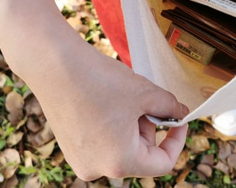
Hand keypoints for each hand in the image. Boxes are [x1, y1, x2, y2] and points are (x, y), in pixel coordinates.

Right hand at [14, 20, 188, 180]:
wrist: (55, 66)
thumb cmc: (99, 81)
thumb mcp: (145, 92)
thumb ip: (169, 107)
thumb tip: (180, 112)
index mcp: (120, 162)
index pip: (162, 163)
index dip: (176, 140)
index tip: (179, 120)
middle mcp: (97, 169)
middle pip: (139, 155)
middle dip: (148, 128)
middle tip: (145, 100)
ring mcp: (80, 160)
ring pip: (121, 147)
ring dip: (130, 126)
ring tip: (123, 98)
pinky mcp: (70, 147)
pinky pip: (101, 142)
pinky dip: (112, 126)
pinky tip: (106, 101)